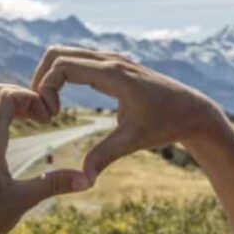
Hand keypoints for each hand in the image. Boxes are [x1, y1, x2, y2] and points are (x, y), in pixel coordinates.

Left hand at [0, 84, 90, 233]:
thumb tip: (88, 179)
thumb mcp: (23, 201)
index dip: (30, 97)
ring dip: (1, 102)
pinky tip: (6, 133)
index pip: (5, 96)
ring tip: (25, 119)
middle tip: (39, 115)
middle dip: (18, 94)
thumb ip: (55, 185)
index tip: (47, 117)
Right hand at [31, 47, 223, 180]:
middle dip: (41, 78)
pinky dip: (62, 75)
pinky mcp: (114, 66)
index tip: (50, 116)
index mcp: (113, 74)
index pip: (62, 65)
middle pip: (58, 52)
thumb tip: (83, 180)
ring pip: (66, 53)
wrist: (193, 112)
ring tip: (49, 107)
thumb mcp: (133, 141)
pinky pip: (79, 61)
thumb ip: (105, 156)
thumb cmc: (166, 124)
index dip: (46, 88)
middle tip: (42, 110)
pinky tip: (62, 101)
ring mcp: (113, 60)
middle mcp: (111, 61)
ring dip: (50, 76)